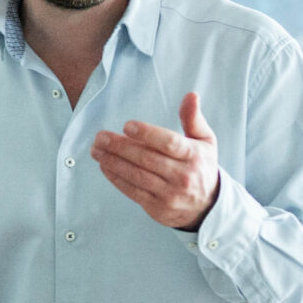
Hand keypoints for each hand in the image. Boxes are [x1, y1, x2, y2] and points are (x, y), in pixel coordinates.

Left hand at [91, 91, 220, 230]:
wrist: (207, 206)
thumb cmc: (201, 166)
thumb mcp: (205, 141)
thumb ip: (193, 118)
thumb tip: (191, 95)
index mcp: (194, 156)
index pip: (169, 143)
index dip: (147, 134)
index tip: (127, 126)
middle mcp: (183, 176)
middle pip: (147, 159)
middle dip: (120, 147)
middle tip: (100, 137)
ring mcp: (169, 194)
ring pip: (136, 176)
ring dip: (113, 162)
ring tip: (96, 150)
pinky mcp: (157, 207)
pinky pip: (133, 191)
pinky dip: (116, 178)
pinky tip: (104, 166)